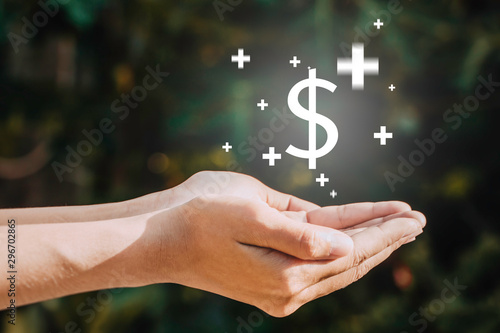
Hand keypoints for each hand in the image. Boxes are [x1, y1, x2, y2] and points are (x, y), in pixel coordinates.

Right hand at [142, 173, 424, 316]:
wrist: (159, 236)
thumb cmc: (200, 216)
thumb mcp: (251, 214)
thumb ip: (301, 234)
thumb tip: (347, 247)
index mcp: (286, 272)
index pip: (351, 249)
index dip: (384, 230)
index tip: (413, 216)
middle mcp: (287, 289)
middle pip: (350, 260)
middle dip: (384, 238)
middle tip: (416, 221)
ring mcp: (279, 288)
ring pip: (336, 264)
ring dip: (367, 245)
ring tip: (395, 228)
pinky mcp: (270, 280)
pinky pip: (315, 263)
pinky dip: (339, 249)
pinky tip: (354, 238)